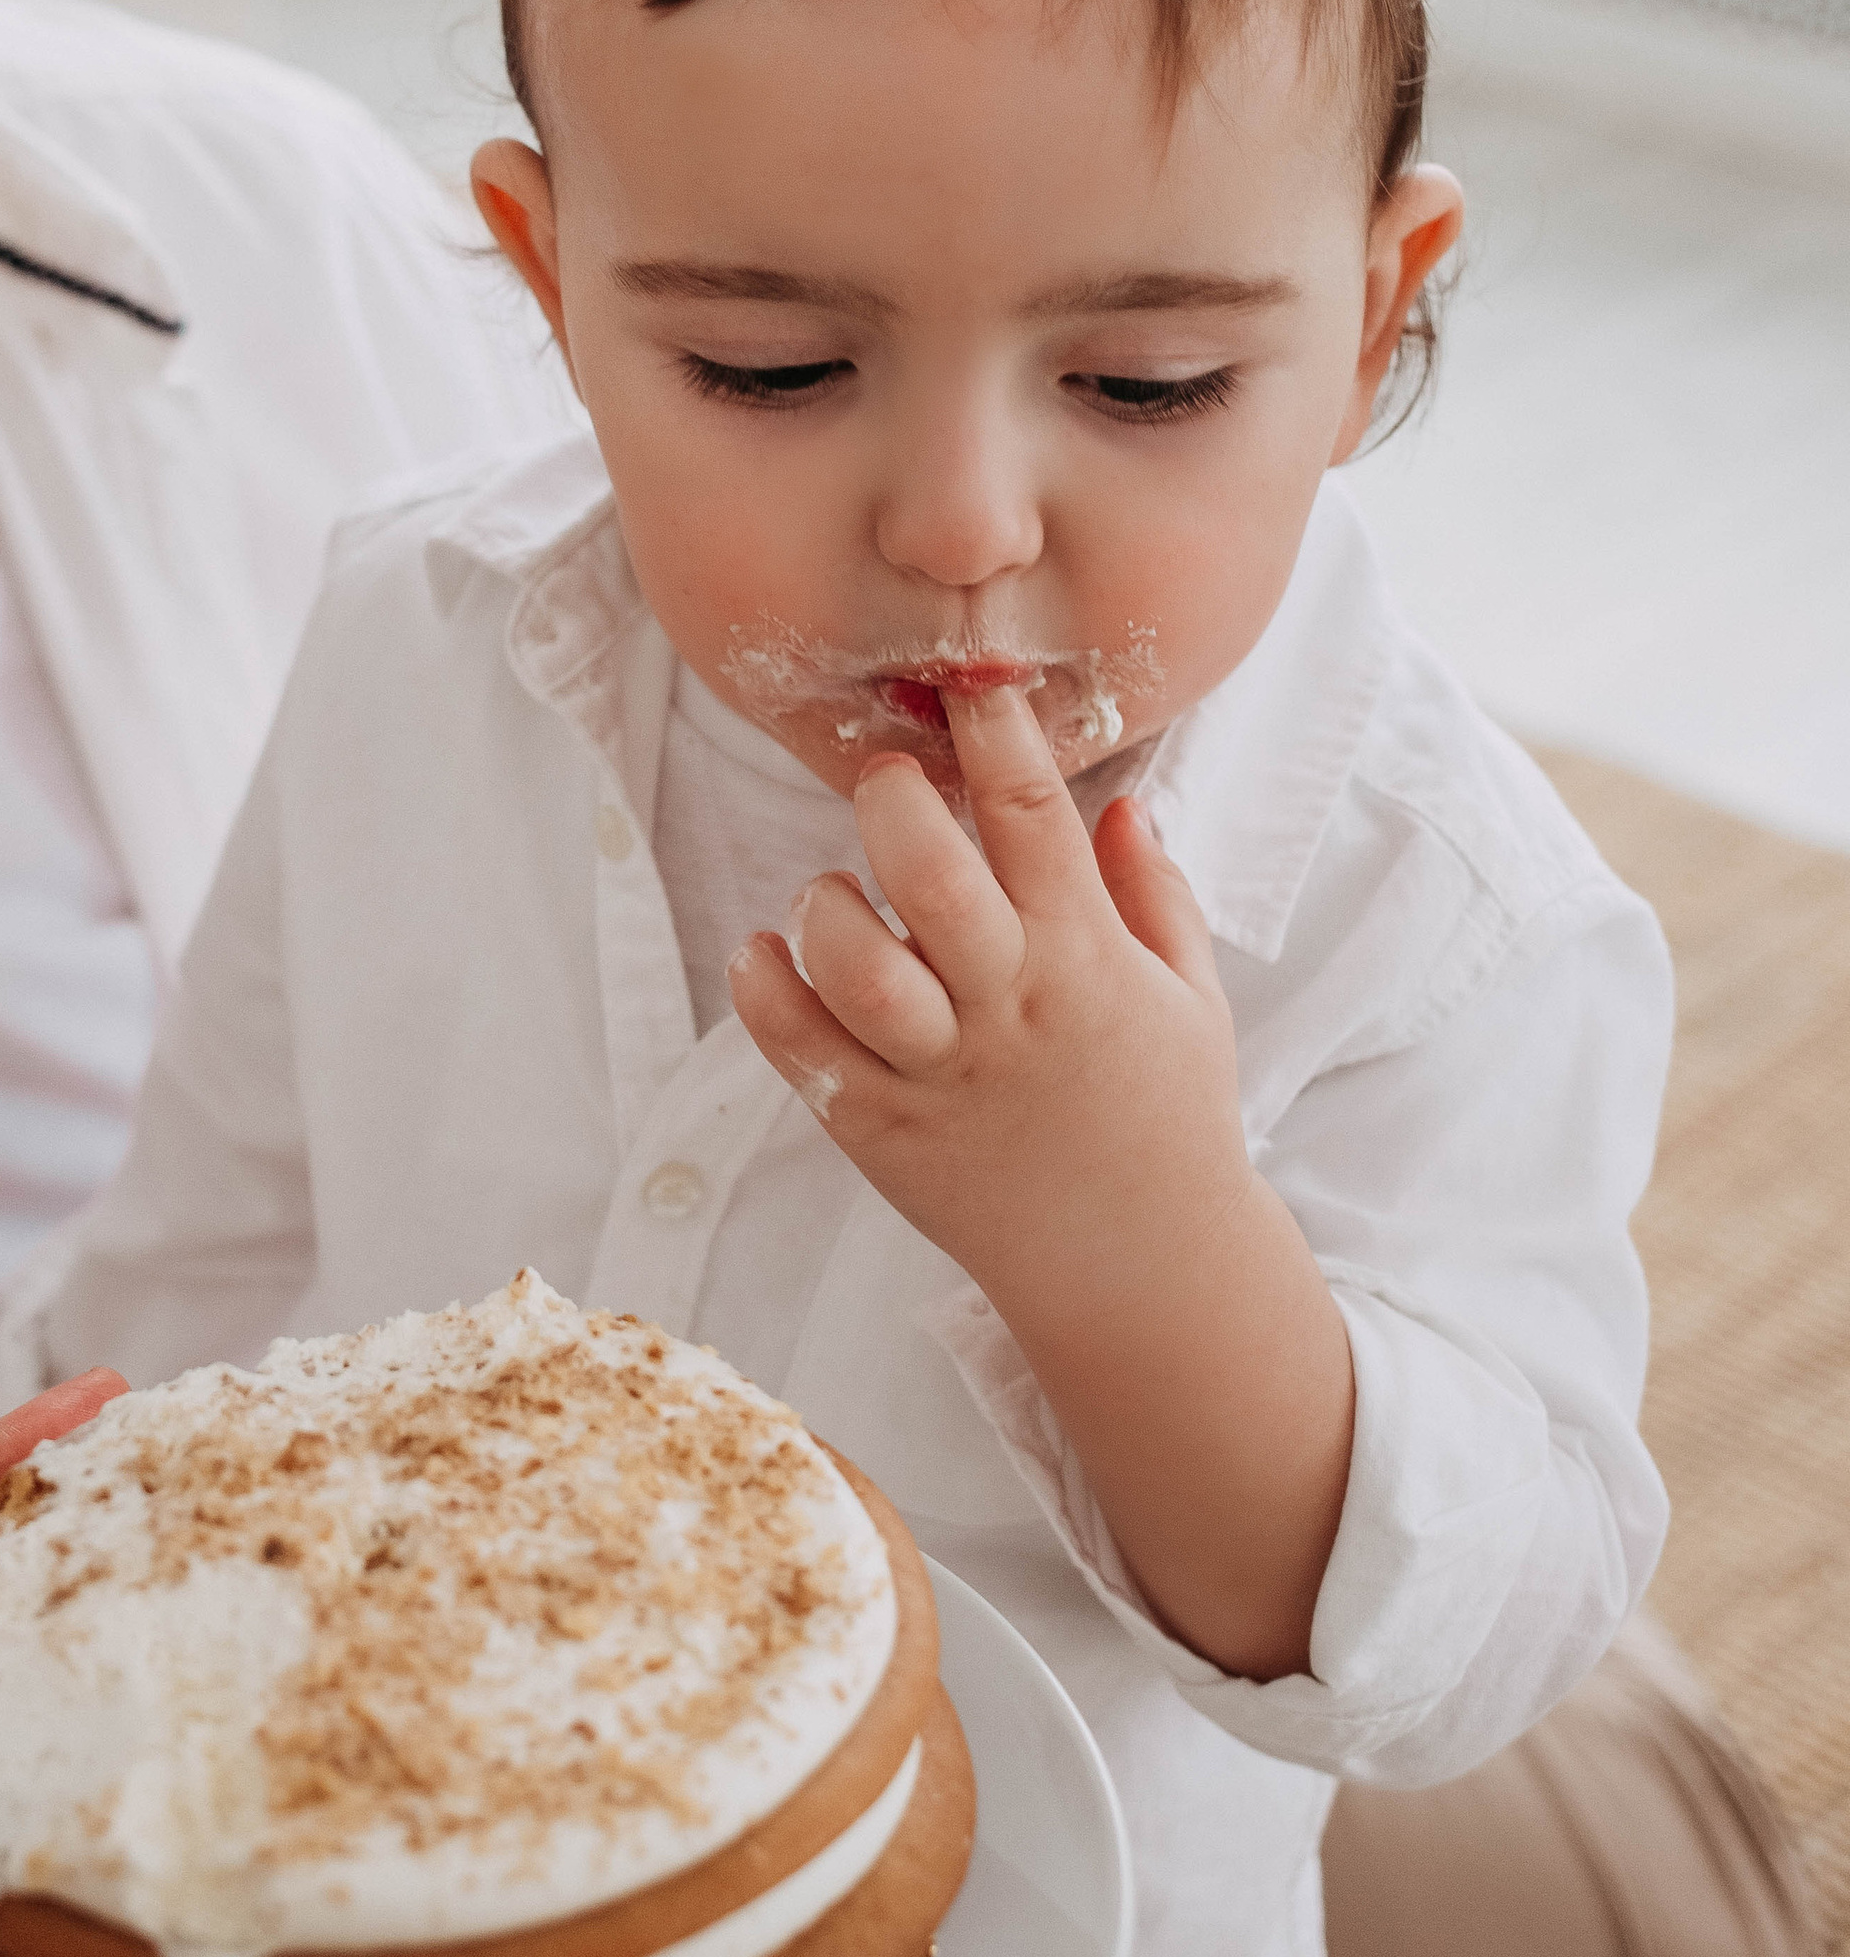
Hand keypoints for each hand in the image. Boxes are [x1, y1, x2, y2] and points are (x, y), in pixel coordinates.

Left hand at [728, 683, 1250, 1294]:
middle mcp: (1008, 1009)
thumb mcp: (1192, 998)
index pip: (1033, 818)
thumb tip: (1119, 802)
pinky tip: (765, 953)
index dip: (994, 734)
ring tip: (833, 894)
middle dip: (892, 804)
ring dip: (826, 905)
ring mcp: (939, 1076)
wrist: (1141, 1271)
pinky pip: (801, 1052)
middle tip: (884, 782)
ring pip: (855, 968)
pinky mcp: (882, 1133)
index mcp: (1086, 961)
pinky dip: (764, 990)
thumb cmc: (1168, 1119)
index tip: (969, 685)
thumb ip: (1154, 895)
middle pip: (929, 879)